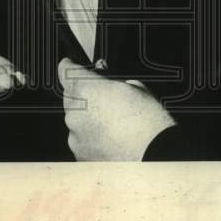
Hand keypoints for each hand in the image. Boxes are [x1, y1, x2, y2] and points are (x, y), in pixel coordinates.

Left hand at [58, 58, 175, 160]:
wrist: (154, 156)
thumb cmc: (149, 122)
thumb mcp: (136, 87)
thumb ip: (112, 80)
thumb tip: (104, 79)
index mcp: (86, 89)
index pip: (66, 70)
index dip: (69, 65)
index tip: (70, 64)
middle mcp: (75, 113)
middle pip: (71, 96)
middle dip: (85, 94)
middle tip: (106, 98)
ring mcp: (75, 136)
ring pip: (75, 119)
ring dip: (87, 117)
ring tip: (113, 123)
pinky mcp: (80, 154)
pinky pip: (80, 139)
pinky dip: (90, 137)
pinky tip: (110, 138)